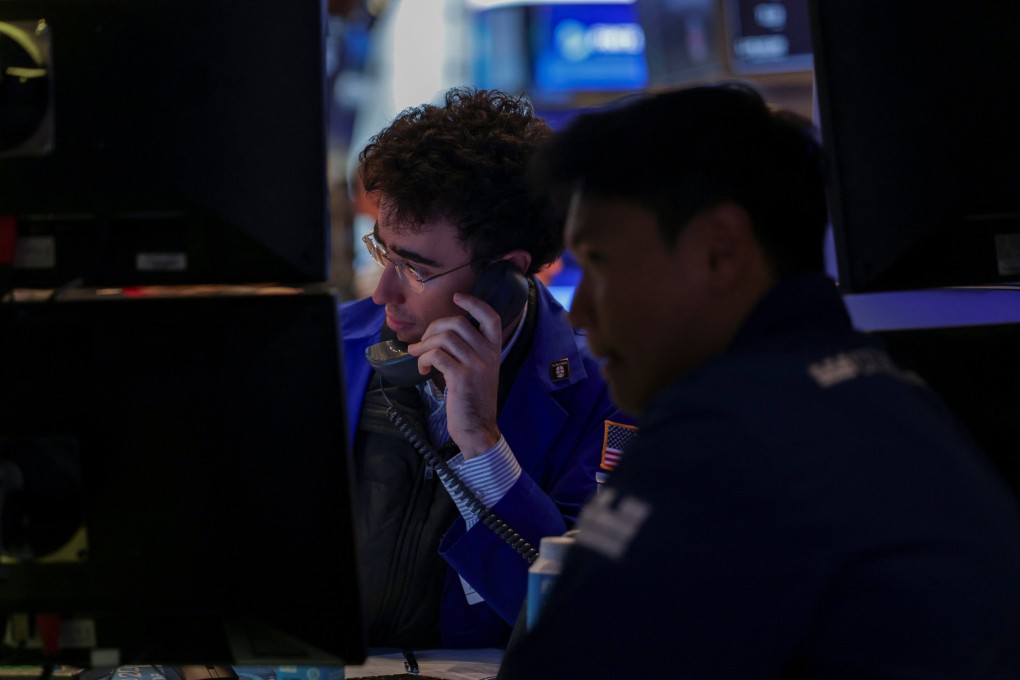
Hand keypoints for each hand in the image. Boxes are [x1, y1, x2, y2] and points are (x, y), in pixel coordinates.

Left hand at [407, 292, 502, 457]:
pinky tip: (423, 370)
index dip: (474, 303)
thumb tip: (438, 333)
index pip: (491, 317)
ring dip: (424, 345)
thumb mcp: (480, 370)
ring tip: (418, 356)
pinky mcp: (461, 378)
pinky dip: (424, 360)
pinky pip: (436, 356)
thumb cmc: (474, 398)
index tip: (457, 297)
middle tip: (423, 342)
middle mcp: (488, 354)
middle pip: (457, 323)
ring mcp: (476, 365)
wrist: (478, 428)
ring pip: (444, 338)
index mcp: (494, 350)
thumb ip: (468, 350)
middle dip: (433, 328)